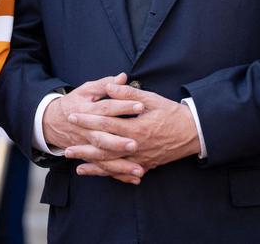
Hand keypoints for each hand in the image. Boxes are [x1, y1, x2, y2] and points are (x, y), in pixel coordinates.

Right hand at [40, 74, 144, 183]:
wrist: (52, 121)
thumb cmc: (74, 102)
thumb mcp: (86, 90)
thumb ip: (104, 84)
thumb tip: (123, 77)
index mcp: (86, 110)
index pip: (106, 108)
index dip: (122, 105)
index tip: (140, 105)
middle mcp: (86, 130)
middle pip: (102, 137)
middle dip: (119, 142)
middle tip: (136, 143)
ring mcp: (86, 146)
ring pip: (103, 157)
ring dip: (121, 165)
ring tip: (139, 169)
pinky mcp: (89, 157)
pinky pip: (104, 168)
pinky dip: (118, 175)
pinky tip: (134, 178)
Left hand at [66, 83, 199, 182]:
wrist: (193, 133)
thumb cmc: (171, 113)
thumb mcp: (151, 99)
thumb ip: (128, 94)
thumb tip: (109, 86)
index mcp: (136, 128)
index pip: (106, 123)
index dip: (88, 120)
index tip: (73, 116)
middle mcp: (136, 146)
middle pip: (104, 148)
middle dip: (84, 146)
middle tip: (66, 146)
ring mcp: (140, 159)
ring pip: (111, 164)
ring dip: (91, 163)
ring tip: (74, 163)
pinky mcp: (144, 166)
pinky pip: (122, 172)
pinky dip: (106, 174)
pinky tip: (93, 173)